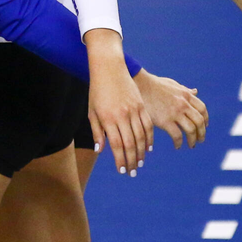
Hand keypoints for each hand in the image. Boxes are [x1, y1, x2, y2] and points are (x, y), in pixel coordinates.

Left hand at [85, 29, 152, 175]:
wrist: (109, 69)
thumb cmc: (97, 91)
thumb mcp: (92, 111)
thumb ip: (97, 131)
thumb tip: (100, 150)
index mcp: (108, 118)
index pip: (116, 145)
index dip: (120, 160)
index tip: (122, 170)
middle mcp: (122, 115)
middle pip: (130, 144)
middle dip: (132, 160)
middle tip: (133, 172)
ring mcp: (134, 110)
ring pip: (141, 136)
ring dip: (141, 152)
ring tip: (140, 163)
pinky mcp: (141, 106)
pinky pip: (148, 126)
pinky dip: (149, 139)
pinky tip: (148, 148)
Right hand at [134, 69, 207, 148]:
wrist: (139, 85)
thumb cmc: (155, 85)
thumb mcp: (173, 84)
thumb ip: (185, 90)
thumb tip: (195, 91)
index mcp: (186, 95)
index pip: (202, 109)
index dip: (205, 119)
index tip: (204, 126)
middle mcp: (183, 104)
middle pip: (199, 121)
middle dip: (202, 133)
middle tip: (200, 139)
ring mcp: (174, 112)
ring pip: (191, 130)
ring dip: (193, 140)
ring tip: (191, 144)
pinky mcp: (165, 121)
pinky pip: (177, 136)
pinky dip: (179, 143)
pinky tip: (177, 145)